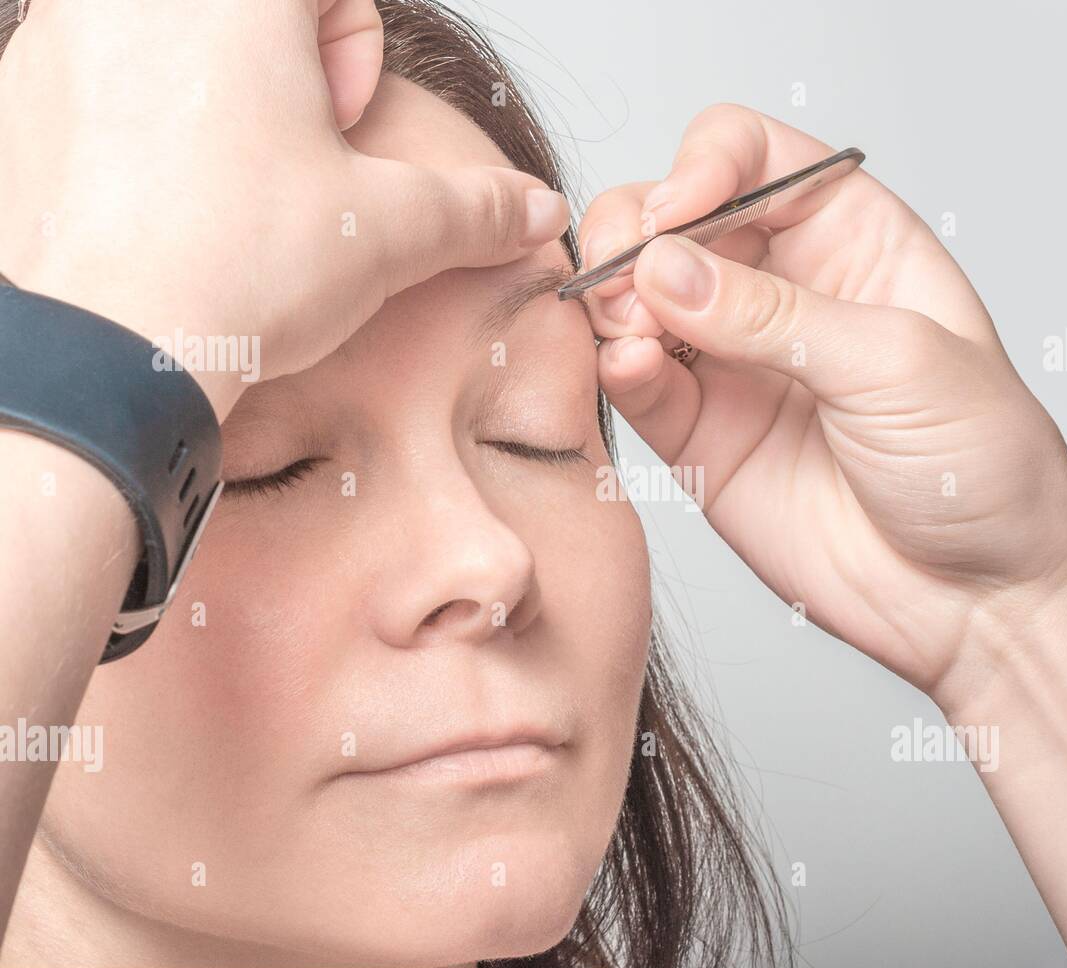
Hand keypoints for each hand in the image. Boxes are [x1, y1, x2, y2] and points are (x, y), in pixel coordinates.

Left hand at [0, 0, 568, 417]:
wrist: (111, 355)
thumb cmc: (240, 269)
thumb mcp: (393, 231)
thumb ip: (479, 207)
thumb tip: (536, 210)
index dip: (351, 56)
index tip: (338, 126)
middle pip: (246, 13)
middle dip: (284, 78)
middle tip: (291, 164)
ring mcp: (57, 43)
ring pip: (173, 45)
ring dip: (219, 105)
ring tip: (230, 197)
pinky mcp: (18, 103)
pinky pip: (102, 88)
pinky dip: (147, 134)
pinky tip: (171, 212)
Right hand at [579, 104, 1066, 693]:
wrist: (977, 597)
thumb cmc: (981, 467)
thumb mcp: (896, 364)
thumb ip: (774, 315)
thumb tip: (667, 267)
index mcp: (849, 237)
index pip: (750, 157)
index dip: (703, 166)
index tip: (680, 212)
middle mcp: (783, 290)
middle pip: (673, 218)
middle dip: (637, 233)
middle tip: (633, 277)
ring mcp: (736, 363)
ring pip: (638, 296)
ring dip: (614, 299)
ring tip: (632, 332)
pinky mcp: (703, 436)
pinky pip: (639, 382)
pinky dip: (617, 368)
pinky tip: (630, 368)